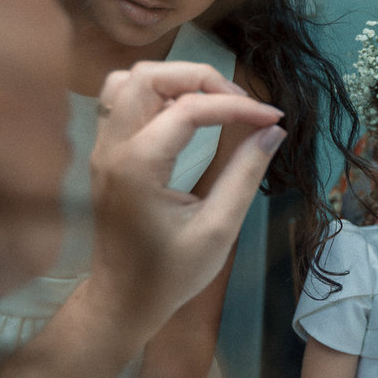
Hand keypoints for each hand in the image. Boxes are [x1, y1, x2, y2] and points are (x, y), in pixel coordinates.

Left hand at [88, 60, 284, 325]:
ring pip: (130, 81)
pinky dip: (157, 94)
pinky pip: (122, 100)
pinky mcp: (107, 153)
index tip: (273, 119)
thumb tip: (273, 131)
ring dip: (174, 81)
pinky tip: (187, 114)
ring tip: (213, 103)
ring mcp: (104, 148)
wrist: (122, 300)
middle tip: (242, 104)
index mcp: (138, 167)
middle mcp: (113, 148)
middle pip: (149, 76)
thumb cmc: (171, 274)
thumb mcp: (219, 228)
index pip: (189, 109)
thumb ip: (245, 173)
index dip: (237, 106)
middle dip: (202, 78)